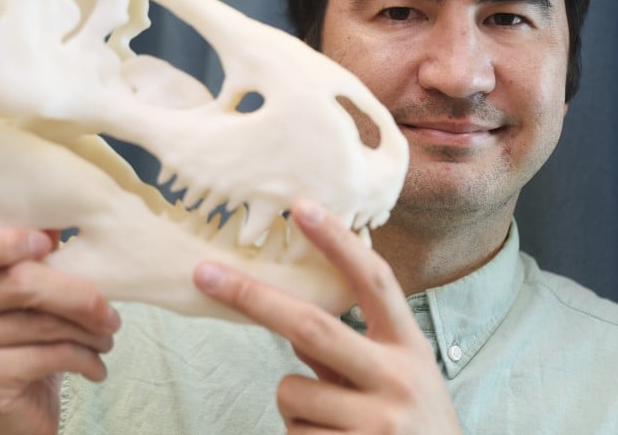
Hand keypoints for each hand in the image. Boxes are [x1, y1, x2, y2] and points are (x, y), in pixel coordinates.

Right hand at [0, 228, 120, 434]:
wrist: (6, 425)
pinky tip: (96, 366)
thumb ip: (30, 260)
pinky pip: (48, 354)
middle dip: (78, 294)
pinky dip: (85, 358)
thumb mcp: (22, 302)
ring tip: (107, 338)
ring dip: (89, 331)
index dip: (2, 241)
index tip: (47, 243)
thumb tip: (59, 217)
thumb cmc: (20, 350)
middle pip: (18, 283)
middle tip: (109, 312)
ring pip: (40, 321)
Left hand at [194, 201, 461, 433]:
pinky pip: (293, 434)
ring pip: (291, 391)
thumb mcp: (397, 377)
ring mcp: (376, 422)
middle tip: (204, 273)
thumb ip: (350, 346)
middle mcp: (397, 379)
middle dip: (252, 297)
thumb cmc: (412, 426)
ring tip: (333, 423)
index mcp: (410, 348)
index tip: (302, 206)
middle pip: (311, 327)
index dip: (339, 243)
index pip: (375, 282)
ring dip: (294, 404)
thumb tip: (285, 315)